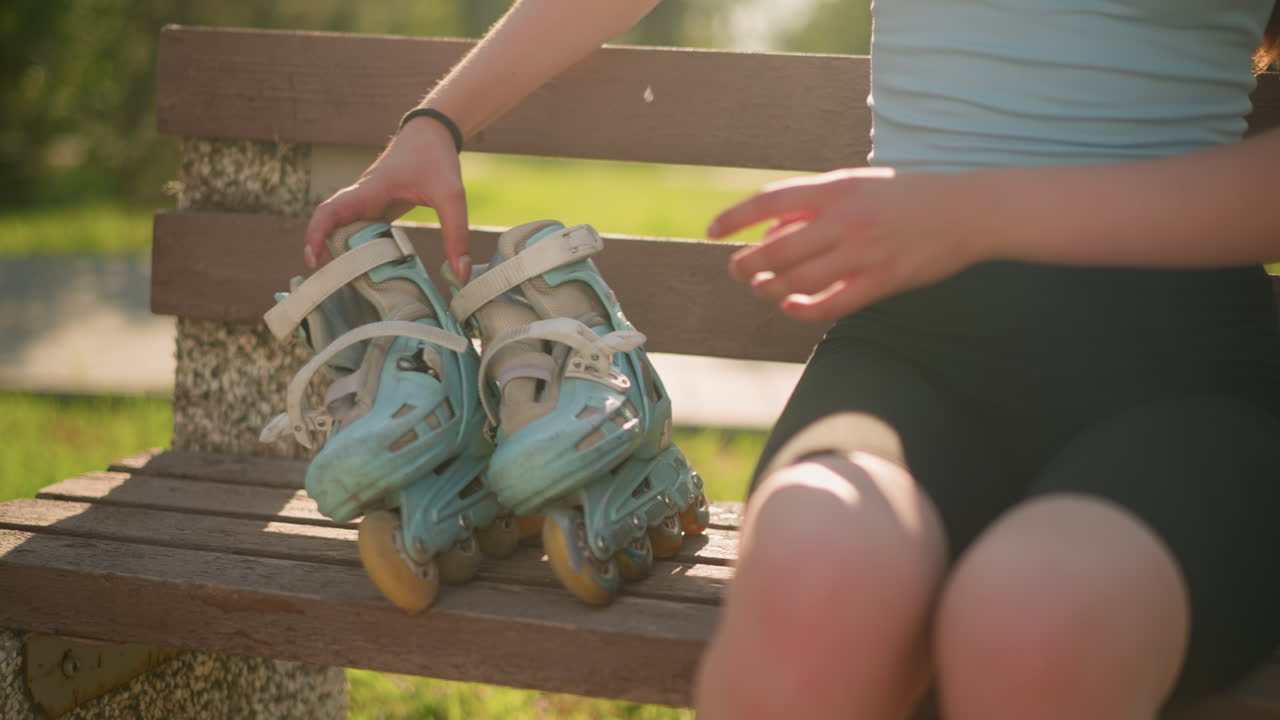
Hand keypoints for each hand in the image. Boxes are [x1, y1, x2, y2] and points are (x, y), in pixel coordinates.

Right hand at [303, 117, 472, 281]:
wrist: (432, 133)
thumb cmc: (436, 158)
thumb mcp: (452, 196)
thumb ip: (457, 235)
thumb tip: (460, 275)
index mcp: (371, 190)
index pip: (332, 210)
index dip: (317, 234)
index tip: (312, 260)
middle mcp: (361, 197)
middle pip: (331, 226)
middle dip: (326, 254)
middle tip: (335, 285)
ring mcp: (367, 204)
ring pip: (343, 231)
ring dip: (342, 254)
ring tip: (353, 285)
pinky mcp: (376, 210)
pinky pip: (359, 232)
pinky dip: (359, 251)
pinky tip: (370, 272)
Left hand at [707, 167, 987, 322]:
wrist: (968, 210)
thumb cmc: (908, 195)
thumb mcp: (859, 184)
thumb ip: (816, 204)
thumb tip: (770, 231)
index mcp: (837, 188)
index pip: (769, 202)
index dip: (734, 218)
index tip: (713, 231)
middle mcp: (845, 220)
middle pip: (776, 250)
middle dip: (747, 265)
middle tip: (736, 270)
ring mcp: (862, 254)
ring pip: (797, 281)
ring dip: (769, 288)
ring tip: (760, 288)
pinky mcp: (881, 282)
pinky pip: (829, 305)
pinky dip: (803, 310)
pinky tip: (792, 307)